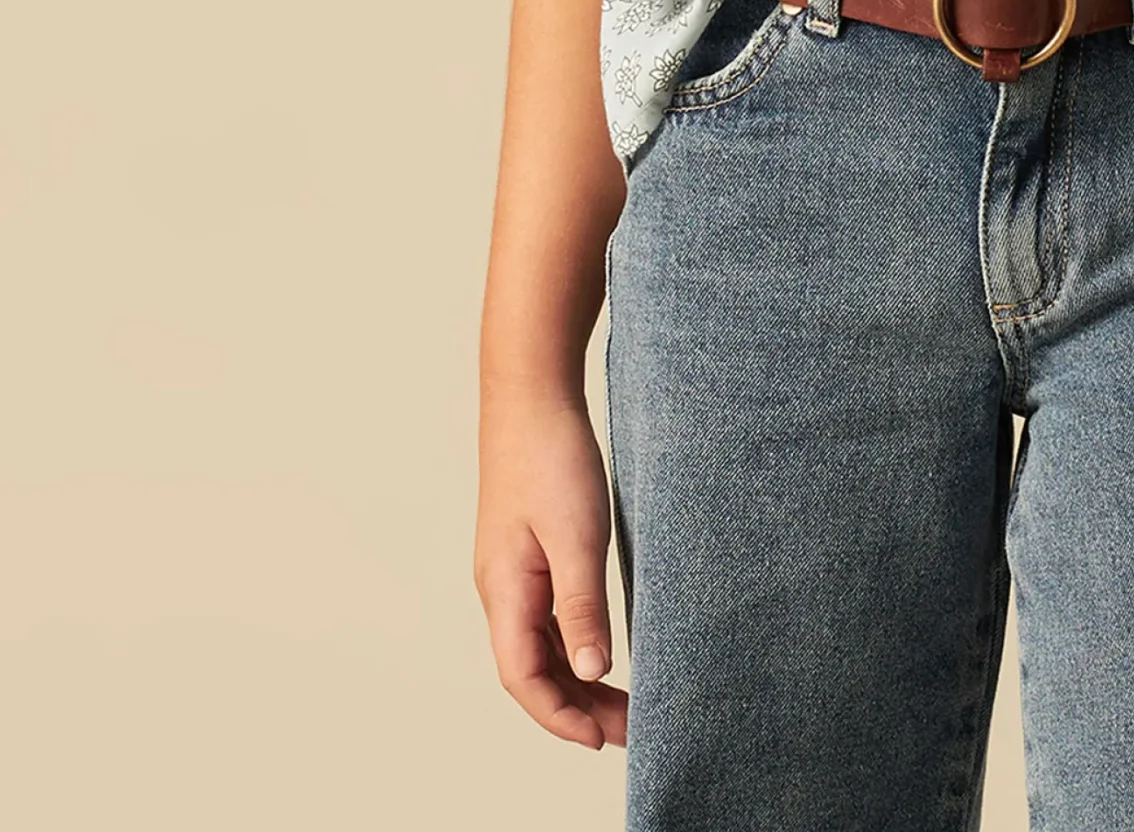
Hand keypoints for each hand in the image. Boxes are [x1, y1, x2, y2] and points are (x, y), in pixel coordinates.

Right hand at [474, 389, 627, 749]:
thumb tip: (592, 670)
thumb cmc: (551, 457)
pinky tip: (601, 648)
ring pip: (540, 644)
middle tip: (630, 729)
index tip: (602, 740)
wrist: (531, 394)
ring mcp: (512, 570)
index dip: (560, 716)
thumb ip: (582, 605)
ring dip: (577, 677)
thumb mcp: (576, 535)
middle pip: (533, 669)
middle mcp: (502, 588)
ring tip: (624, 700)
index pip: (524, 678)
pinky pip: (546, 616)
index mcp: (506, 590)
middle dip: (576, 706)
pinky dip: (572, 643)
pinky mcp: (528, 551)